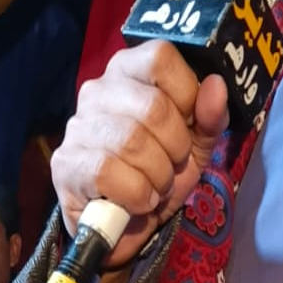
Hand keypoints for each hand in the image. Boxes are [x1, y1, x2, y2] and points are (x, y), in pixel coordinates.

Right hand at [51, 43, 228, 267]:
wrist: (127, 225)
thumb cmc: (159, 172)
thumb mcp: (196, 144)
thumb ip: (210, 116)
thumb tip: (217, 85)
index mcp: (129, 72)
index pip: (160, 57)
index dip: (186, 94)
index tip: (187, 124)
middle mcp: (98, 90)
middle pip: (153, 106)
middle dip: (176, 147)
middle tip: (171, 164)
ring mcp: (77, 126)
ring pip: (132, 141)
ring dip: (158, 175)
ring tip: (154, 184)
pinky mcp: (65, 163)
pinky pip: (108, 172)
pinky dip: (136, 194)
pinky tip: (136, 200)